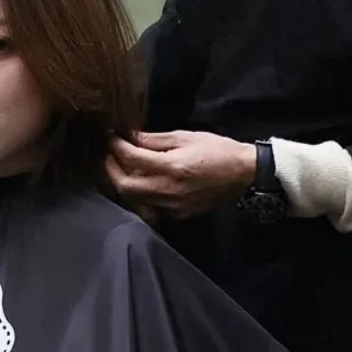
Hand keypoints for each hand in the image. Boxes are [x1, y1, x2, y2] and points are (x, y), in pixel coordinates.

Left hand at [106, 130, 256, 219]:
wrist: (244, 175)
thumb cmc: (217, 150)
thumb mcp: (186, 137)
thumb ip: (154, 140)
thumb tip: (129, 137)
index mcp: (171, 167)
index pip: (131, 159)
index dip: (116, 147)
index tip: (110, 137)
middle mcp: (166, 190)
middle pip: (123, 185)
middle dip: (110, 168)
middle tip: (107, 154)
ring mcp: (169, 206)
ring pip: (131, 199)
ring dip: (120, 182)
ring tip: (116, 166)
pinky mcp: (174, 214)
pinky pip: (146, 206)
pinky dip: (136, 193)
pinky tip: (136, 181)